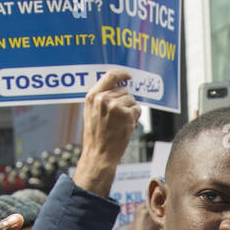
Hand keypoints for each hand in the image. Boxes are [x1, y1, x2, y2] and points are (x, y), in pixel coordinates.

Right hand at [75, 69, 142, 196]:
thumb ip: (101, 98)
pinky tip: (125, 127)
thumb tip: (118, 86)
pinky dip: (135, 118)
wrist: (99, 155)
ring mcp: (115, 105)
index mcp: (92, 96)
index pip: (110, 75)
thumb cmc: (96, 136)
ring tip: (119, 124)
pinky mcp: (126, 114)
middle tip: (117, 118)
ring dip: (130, 111)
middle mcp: (103, 98)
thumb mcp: (91, 112)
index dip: (122, 74)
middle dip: (125, 102)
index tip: (128, 76)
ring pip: (132, 100)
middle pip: (124, 90)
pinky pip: (137, 110)